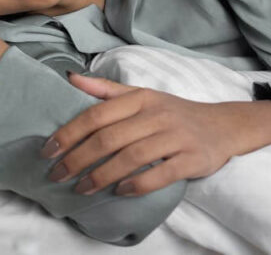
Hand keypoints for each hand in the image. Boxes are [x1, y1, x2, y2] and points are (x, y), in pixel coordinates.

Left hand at [42, 73, 270, 197]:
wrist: (223, 126)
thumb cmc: (174, 113)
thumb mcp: (142, 96)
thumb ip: (106, 90)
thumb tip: (71, 79)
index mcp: (141, 98)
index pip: (97, 114)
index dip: (69, 133)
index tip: (48, 150)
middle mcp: (157, 115)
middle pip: (109, 138)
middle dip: (78, 159)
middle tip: (57, 176)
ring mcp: (176, 137)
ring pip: (131, 157)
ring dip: (102, 175)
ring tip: (82, 189)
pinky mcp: (192, 159)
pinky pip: (160, 174)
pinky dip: (137, 185)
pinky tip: (120, 192)